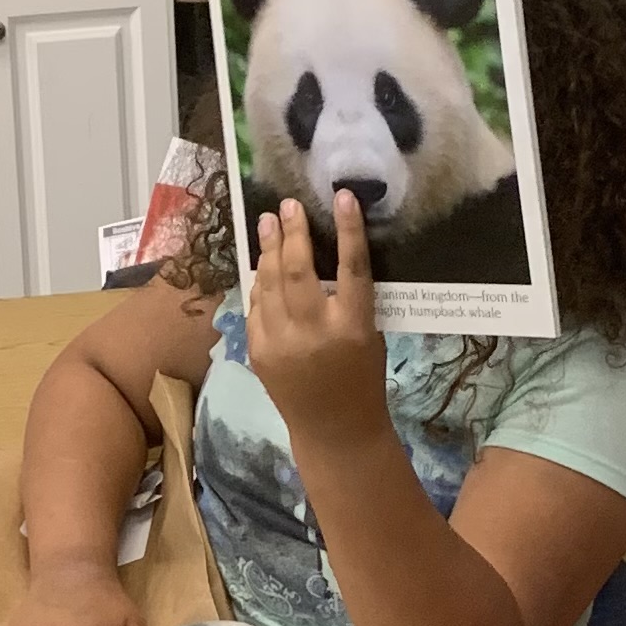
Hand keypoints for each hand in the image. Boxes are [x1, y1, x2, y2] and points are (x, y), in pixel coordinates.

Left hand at [248, 191, 387, 446]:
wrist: (333, 429)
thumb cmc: (361, 377)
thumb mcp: (370, 335)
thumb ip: (350, 299)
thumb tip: (327, 251)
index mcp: (353, 328)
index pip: (352, 268)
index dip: (348, 230)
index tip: (343, 197)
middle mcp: (314, 333)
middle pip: (299, 271)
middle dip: (292, 233)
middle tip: (288, 205)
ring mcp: (280, 343)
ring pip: (269, 284)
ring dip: (268, 250)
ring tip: (268, 222)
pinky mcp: (258, 352)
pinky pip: (255, 306)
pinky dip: (259, 282)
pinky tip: (261, 264)